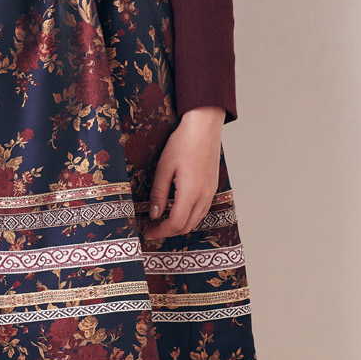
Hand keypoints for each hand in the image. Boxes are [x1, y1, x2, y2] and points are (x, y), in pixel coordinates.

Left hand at [144, 106, 223, 240]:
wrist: (204, 127)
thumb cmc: (183, 143)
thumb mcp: (164, 168)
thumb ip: (159, 194)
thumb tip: (153, 214)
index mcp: (191, 193)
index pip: (175, 223)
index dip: (160, 231)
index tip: (148, 232)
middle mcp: (204, 196)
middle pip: (186, 226)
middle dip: (168, 231)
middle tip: (152, 227)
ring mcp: (210, 192)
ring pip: (196, 220)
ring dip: (179, 225)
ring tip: (162, 221)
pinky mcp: (212, 187)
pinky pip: (202, 210)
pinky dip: (189, 217)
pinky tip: (178, 210)